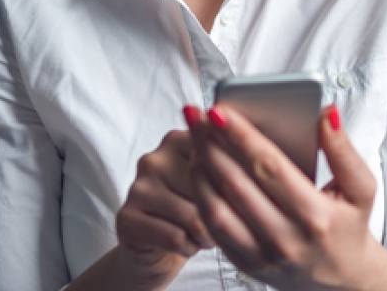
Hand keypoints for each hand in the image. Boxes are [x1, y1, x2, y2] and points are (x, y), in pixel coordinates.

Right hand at [112, 119, 218, 289]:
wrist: (158, 245)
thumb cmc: (195, 209)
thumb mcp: (215, 182)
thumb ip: (232, 162)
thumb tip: (260, 154)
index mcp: (178, 139)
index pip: (219, 158)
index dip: (233, 187)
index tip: (233, 196)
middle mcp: (153, 158)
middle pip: (208, 190)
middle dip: (222, 214)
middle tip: (216, 221)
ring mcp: (137, 187)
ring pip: (194, 217)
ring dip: (207, 234)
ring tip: (202, 233)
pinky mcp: (126, 217)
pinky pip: (175, 237)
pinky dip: (188, 247)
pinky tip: (185, 244)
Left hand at [186, 104, 386, 290]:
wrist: (342, 277)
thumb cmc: (349, 225)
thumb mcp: (361, 188)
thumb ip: (343, 150)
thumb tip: (327, 114)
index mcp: (315, 216)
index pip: (270, 167)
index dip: (241, 137)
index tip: (220, 111)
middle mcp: (286, 239)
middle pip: (237, 184)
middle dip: (212, 145)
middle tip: (198, 116)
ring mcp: (262, 255)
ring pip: (217, 208)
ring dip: (201, 170)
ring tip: (195, 140)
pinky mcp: (246, 264)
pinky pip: (214, 228)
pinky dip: (202, 196)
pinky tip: (199, 170)